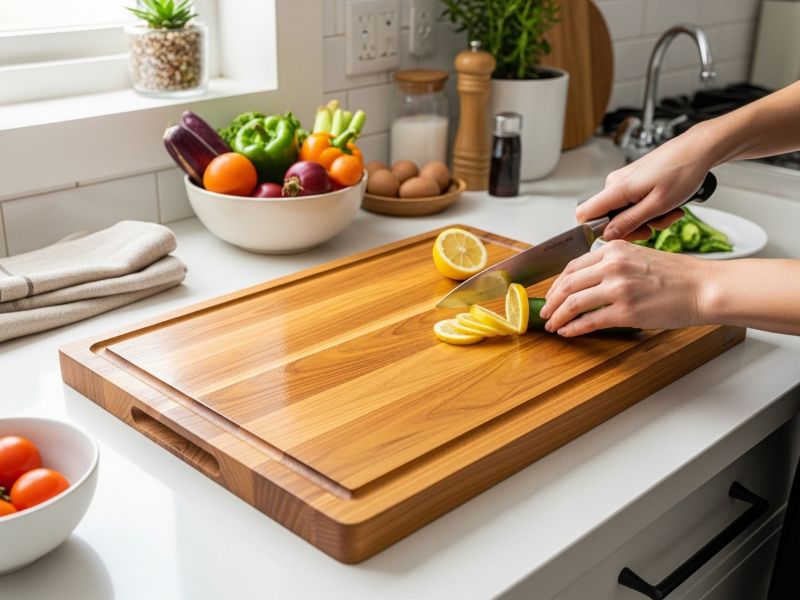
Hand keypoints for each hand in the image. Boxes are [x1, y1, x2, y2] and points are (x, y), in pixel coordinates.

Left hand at [539, 240, 711, 335]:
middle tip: (545, 312)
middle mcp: (613, 266)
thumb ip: (613, 264)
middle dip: (551, 301)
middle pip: (567, 284)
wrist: (704, 288)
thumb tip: (588, 282)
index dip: (557, 284)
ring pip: (573, 303)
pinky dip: (573, 328)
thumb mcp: (640, 257)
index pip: (573, 267)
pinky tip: (568, 332)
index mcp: (614, 249)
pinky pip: (589, 321)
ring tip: (553, 325)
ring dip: (558, 316)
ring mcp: (618, 288)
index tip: (552, 294)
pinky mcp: (626, 311)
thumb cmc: (679, 276)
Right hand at [577, 127, 715, 240]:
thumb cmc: (683, 171)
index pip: (584, 214)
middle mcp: (615, 183)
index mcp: (616, 188)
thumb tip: (607, 235)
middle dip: (631, 228)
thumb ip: (629, 222)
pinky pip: (632, 203)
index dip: (594, 231)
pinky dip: (649, 210)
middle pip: (607, 218)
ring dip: (645, 220)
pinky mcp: (634, 181)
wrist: (699, 149)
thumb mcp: (658, 205)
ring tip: (667, 214)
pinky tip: (666, 206)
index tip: (618, 237)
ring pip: (623, 212)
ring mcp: (624, 181)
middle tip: (653, 229)